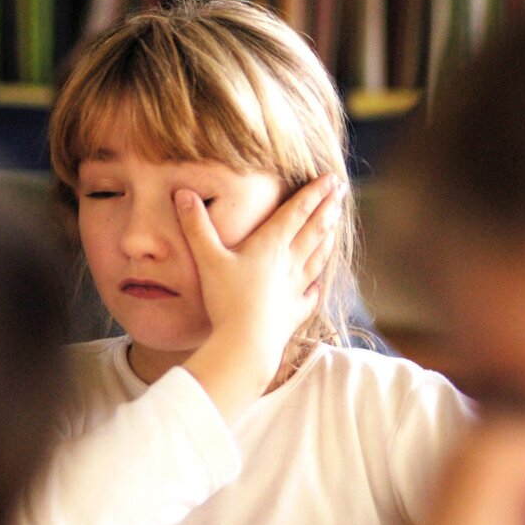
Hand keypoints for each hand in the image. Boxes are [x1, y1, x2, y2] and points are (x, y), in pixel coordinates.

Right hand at [175, 173, 344, 421]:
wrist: (245, 346)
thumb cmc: (226, 301)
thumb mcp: (207, 259)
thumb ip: (196, 226)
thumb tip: (182, 193)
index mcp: (271, 245)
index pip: (297, 212)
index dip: (315, 193)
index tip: (332, 178)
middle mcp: (288, 263)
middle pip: (313, 230)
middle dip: (328, 208)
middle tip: (342, 191)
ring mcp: (294, 289)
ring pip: (316, 258)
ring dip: (328, 239)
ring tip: (336, 226)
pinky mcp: (293, 313)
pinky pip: (309, 297)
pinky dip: (315, 287)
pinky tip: (318, 285)